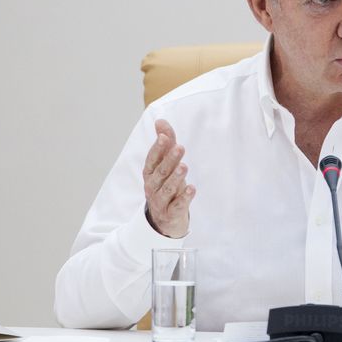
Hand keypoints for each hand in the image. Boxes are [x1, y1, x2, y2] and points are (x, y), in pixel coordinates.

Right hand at [143, 119, 195, 237]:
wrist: (164, 220)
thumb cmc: (166, 186)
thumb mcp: (165, 166)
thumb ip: (165, 144)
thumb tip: (160, 121)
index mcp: (150, 174)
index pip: (152, 159)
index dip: (157, 148)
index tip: (164, 137)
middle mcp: (152, 187)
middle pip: (161, 172)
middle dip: (170, 160)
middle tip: (180, 147)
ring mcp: (160, 202)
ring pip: (167, 189)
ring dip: (176, 177)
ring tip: (184, 166)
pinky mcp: (170, 214)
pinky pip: (177, 205)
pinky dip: (184, 198)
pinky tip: (192, 188)